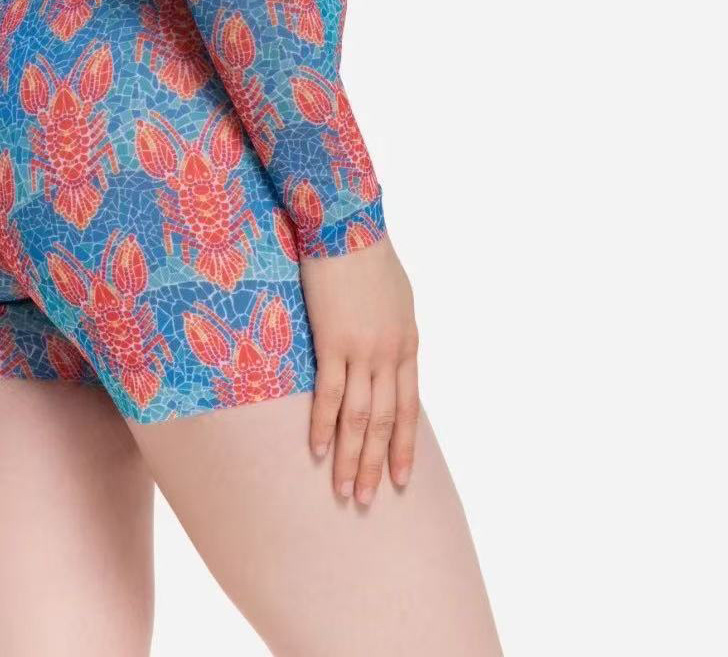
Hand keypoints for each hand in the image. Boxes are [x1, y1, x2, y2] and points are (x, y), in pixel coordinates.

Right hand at [299, 233, 420, 505]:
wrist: (348, 227)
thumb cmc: (370, 256)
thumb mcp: (398, 299)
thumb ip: (395, 333)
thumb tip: (390, 355)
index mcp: (407, 346)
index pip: (408, 409)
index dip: (403, 448)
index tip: (400, 480)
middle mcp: (389, 355)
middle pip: (384, 422)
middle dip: (376, 465)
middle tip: (368, 501)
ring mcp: (362, 350)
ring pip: (358, 417)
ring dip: (351, 457)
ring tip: (345, 491)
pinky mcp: (332, 341)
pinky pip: (328, 393)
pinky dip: (324, 425)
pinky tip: (318, 451)